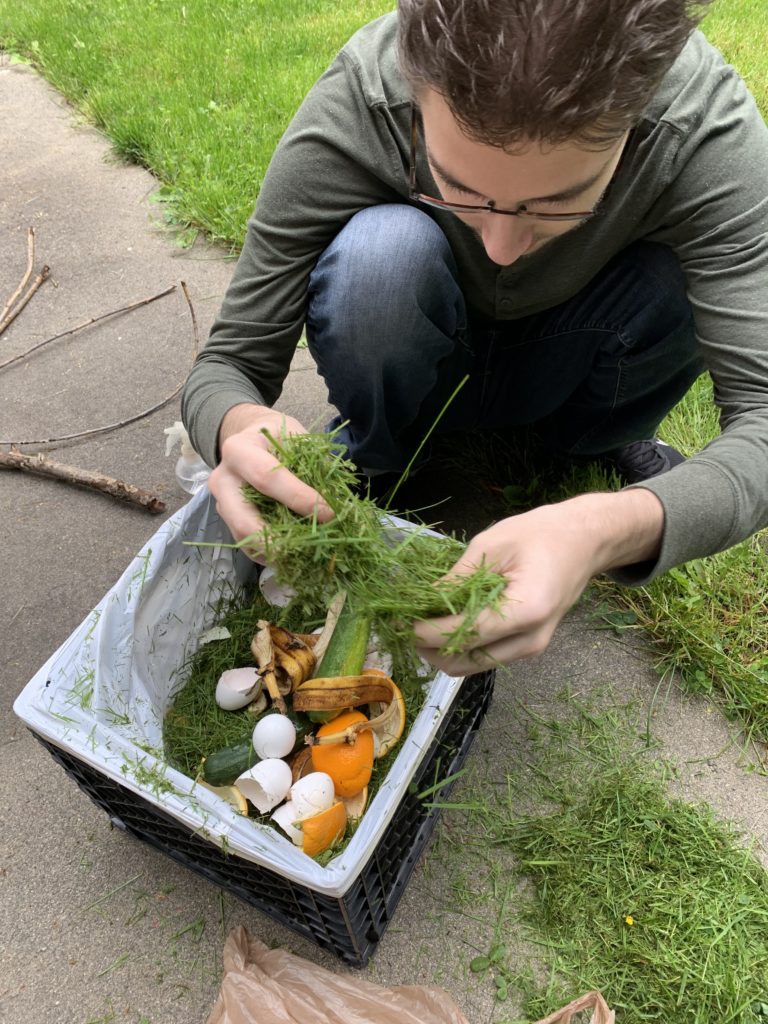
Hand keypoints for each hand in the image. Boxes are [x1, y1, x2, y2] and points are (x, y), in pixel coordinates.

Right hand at [208, 403, 332, 556]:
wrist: (249, 437)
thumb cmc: (277, 436)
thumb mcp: (294, 435)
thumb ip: (312, 463)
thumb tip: (339, 501)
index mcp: (238, 451)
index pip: (268, 479)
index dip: (299, 498)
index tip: (329, 513)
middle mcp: (223, 480)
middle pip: (245, 521)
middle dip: (282, 539)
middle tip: (314, 545)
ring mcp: (221, 504)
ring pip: (244, 539)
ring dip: (278, 552)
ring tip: (309, 553)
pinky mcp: (227, 521)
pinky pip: (247, 545)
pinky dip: (272, 553)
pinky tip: (296, 554)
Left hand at [413, 489, 663, 674]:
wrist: (584, 542)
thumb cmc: (541, 535)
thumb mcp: (493, 544)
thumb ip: (458, 579)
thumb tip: (422, 601)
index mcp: (527, 611)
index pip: (464, 634)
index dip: (426, 631)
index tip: (398, 619)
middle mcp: (530, 640)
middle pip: (463, 661)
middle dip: (428, 646)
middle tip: (403, 619)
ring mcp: (530, 649)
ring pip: (470, 666)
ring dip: (440, 650)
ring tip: (420, 620)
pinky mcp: (526, 648)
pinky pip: (483, 656)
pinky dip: (458, 646)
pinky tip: (444, 622)